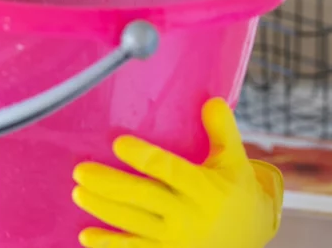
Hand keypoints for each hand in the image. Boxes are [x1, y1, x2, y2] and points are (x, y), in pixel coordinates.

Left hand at [72, 98, 283, 247]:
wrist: (254, 238)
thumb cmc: (239, 193)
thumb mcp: (236, 161)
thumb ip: (222, 130)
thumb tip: (210, 99)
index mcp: (205, 187)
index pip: (169, 169)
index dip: (143, 157)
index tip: (118, 143)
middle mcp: (189, 215)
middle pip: (143, 197)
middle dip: (109, 185)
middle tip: (80, 171)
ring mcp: (177, 239)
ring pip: (134, 223)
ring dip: (103, 210)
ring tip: (77, 194)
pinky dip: (109, 245)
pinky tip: (85, 235)